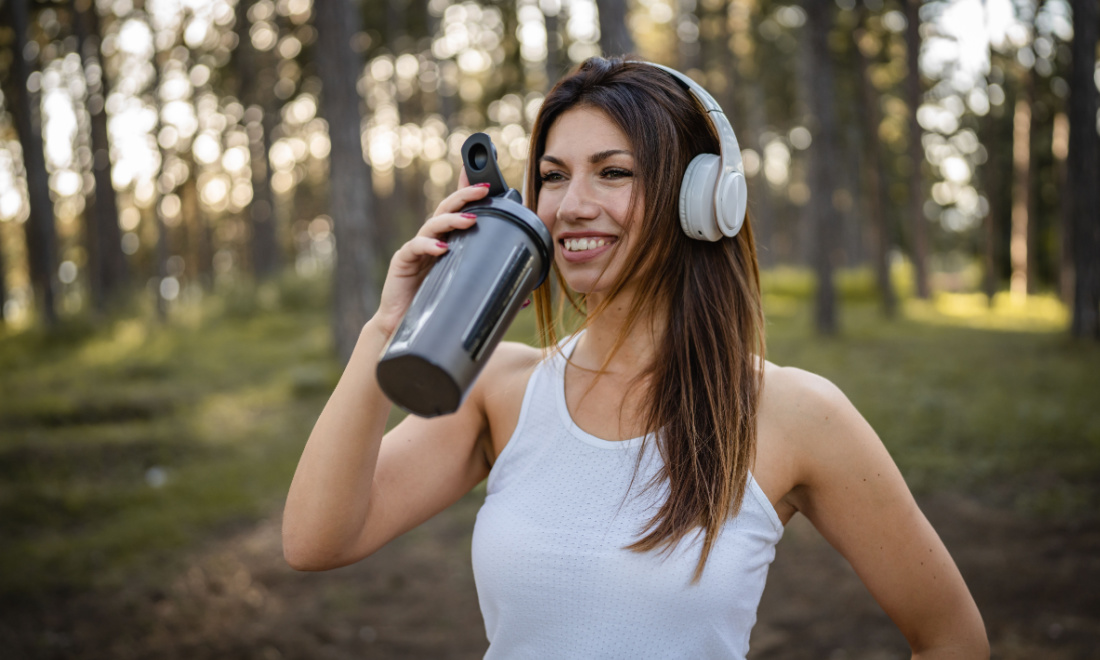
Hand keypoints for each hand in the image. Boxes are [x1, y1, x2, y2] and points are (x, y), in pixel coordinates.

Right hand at [370, 169, 490, 337]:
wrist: (403, 329)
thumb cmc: (435, 309)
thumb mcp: (465, 295)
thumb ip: (492, 292)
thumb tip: (526, 300)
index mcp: (448, 245)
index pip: (459, 214)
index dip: (469, 195)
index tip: (487, 182)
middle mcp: (432, 242)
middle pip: (447, 209)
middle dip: (465, 196)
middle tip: (484, 189)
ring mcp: (416, 249)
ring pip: (433, 224)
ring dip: (452, 219)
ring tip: (471, 220)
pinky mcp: (402, 262)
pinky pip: (414, 247)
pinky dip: (428, 246)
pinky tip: (442, 249)